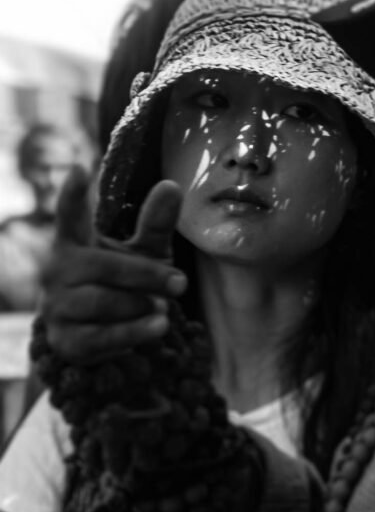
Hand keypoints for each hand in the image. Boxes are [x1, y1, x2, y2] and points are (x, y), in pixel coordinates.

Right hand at [40, 165, 186, 361]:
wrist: (99, 337)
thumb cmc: (122, 285)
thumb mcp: (143, 253)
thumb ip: (155, 224)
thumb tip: (172, 186)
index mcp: (73, 243)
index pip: (69, 216)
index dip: (72, 197)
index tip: (80, 171)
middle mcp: (57, 271)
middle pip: (102, 267)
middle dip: (145, 275)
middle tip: (180, 284)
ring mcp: (58, 307)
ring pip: (102, 302)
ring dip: (140, 304)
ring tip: (165, 308)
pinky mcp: (67, 340)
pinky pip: (102, 336)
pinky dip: (134, 332)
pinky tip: (158, 327)